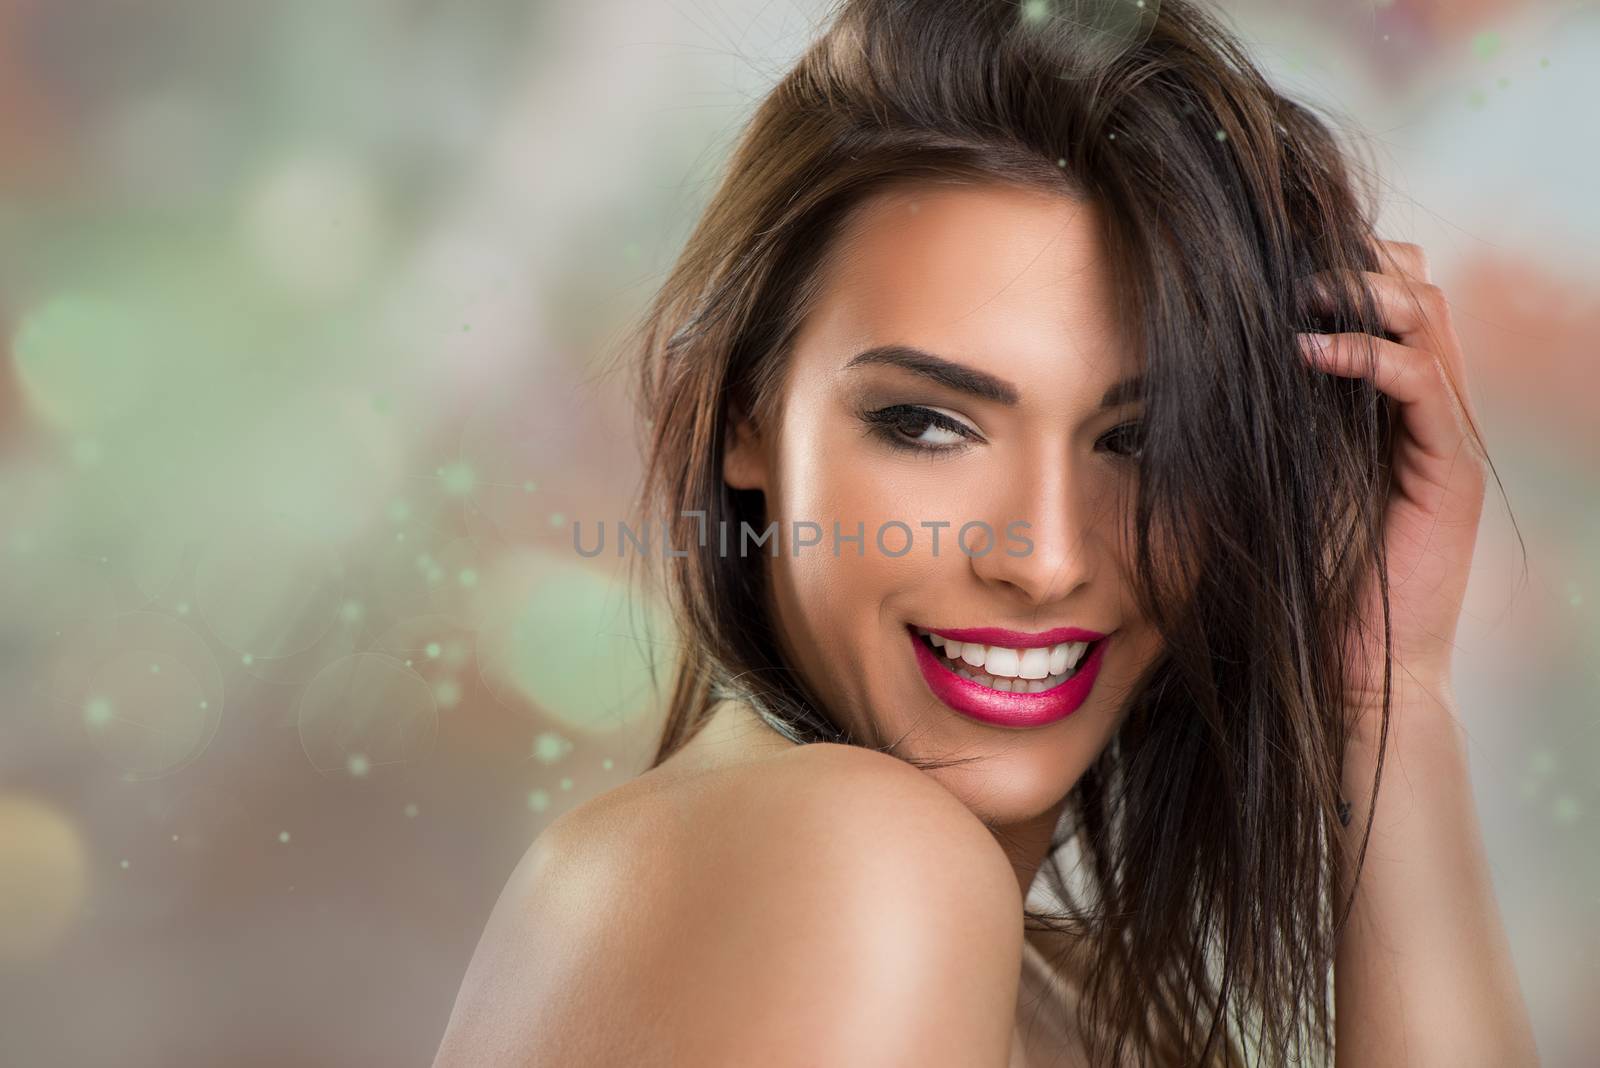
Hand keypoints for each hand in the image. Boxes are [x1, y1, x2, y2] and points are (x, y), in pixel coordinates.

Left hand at [1297, 239, 1487, 738]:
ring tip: (1297, 292)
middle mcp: (1423, 409)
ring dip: (1362, 290)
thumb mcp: (1269, 474)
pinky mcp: (1450, 470)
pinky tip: (1311, 350)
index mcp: (1383, 404)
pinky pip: (1423, 381)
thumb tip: (1191, 362)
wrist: (1350, 666)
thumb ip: (1260, 417)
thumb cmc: (1299, 577)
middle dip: (1356, 260)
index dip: (1337, 264)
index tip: (1267, 257)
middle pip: (1417, 287)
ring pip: (1429, 317)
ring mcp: (1443, 436)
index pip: (1384, 298)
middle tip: (1287, 261)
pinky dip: (1369, 352)